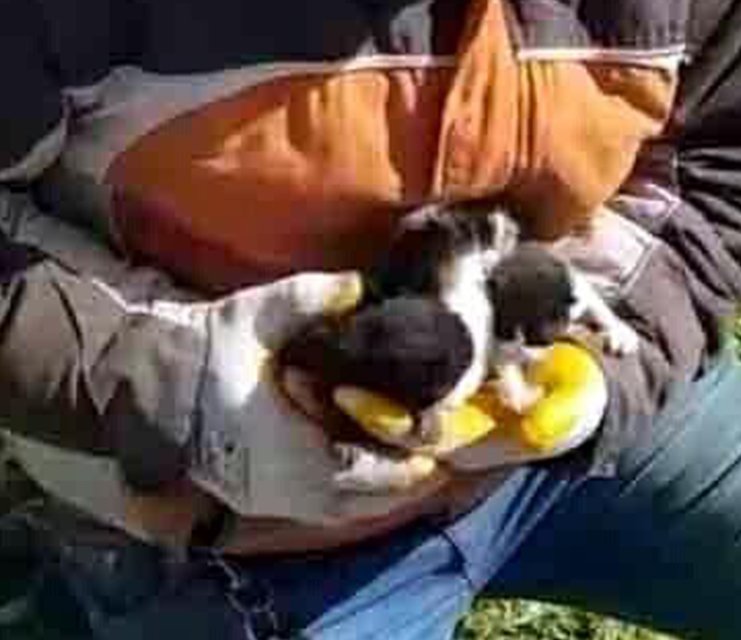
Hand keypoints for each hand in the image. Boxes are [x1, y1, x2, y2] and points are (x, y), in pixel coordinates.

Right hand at [113, 273, 450, 521]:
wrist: (148, 387)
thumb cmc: (204, 352)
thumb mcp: (255, 317)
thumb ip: (312, 298)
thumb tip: (363, 286)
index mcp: (292, 452)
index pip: (370, 471)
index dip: (411, 459)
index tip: (443, 440)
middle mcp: (289, 490)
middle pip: (371, 501)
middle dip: (410, 477)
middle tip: (445, 451)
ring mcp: (276, 502)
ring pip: (351, 512)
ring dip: (388, 490)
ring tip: (423, 463)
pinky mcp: (266, 500)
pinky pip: (329, 511)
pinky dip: (360, 496)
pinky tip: (379, 471)